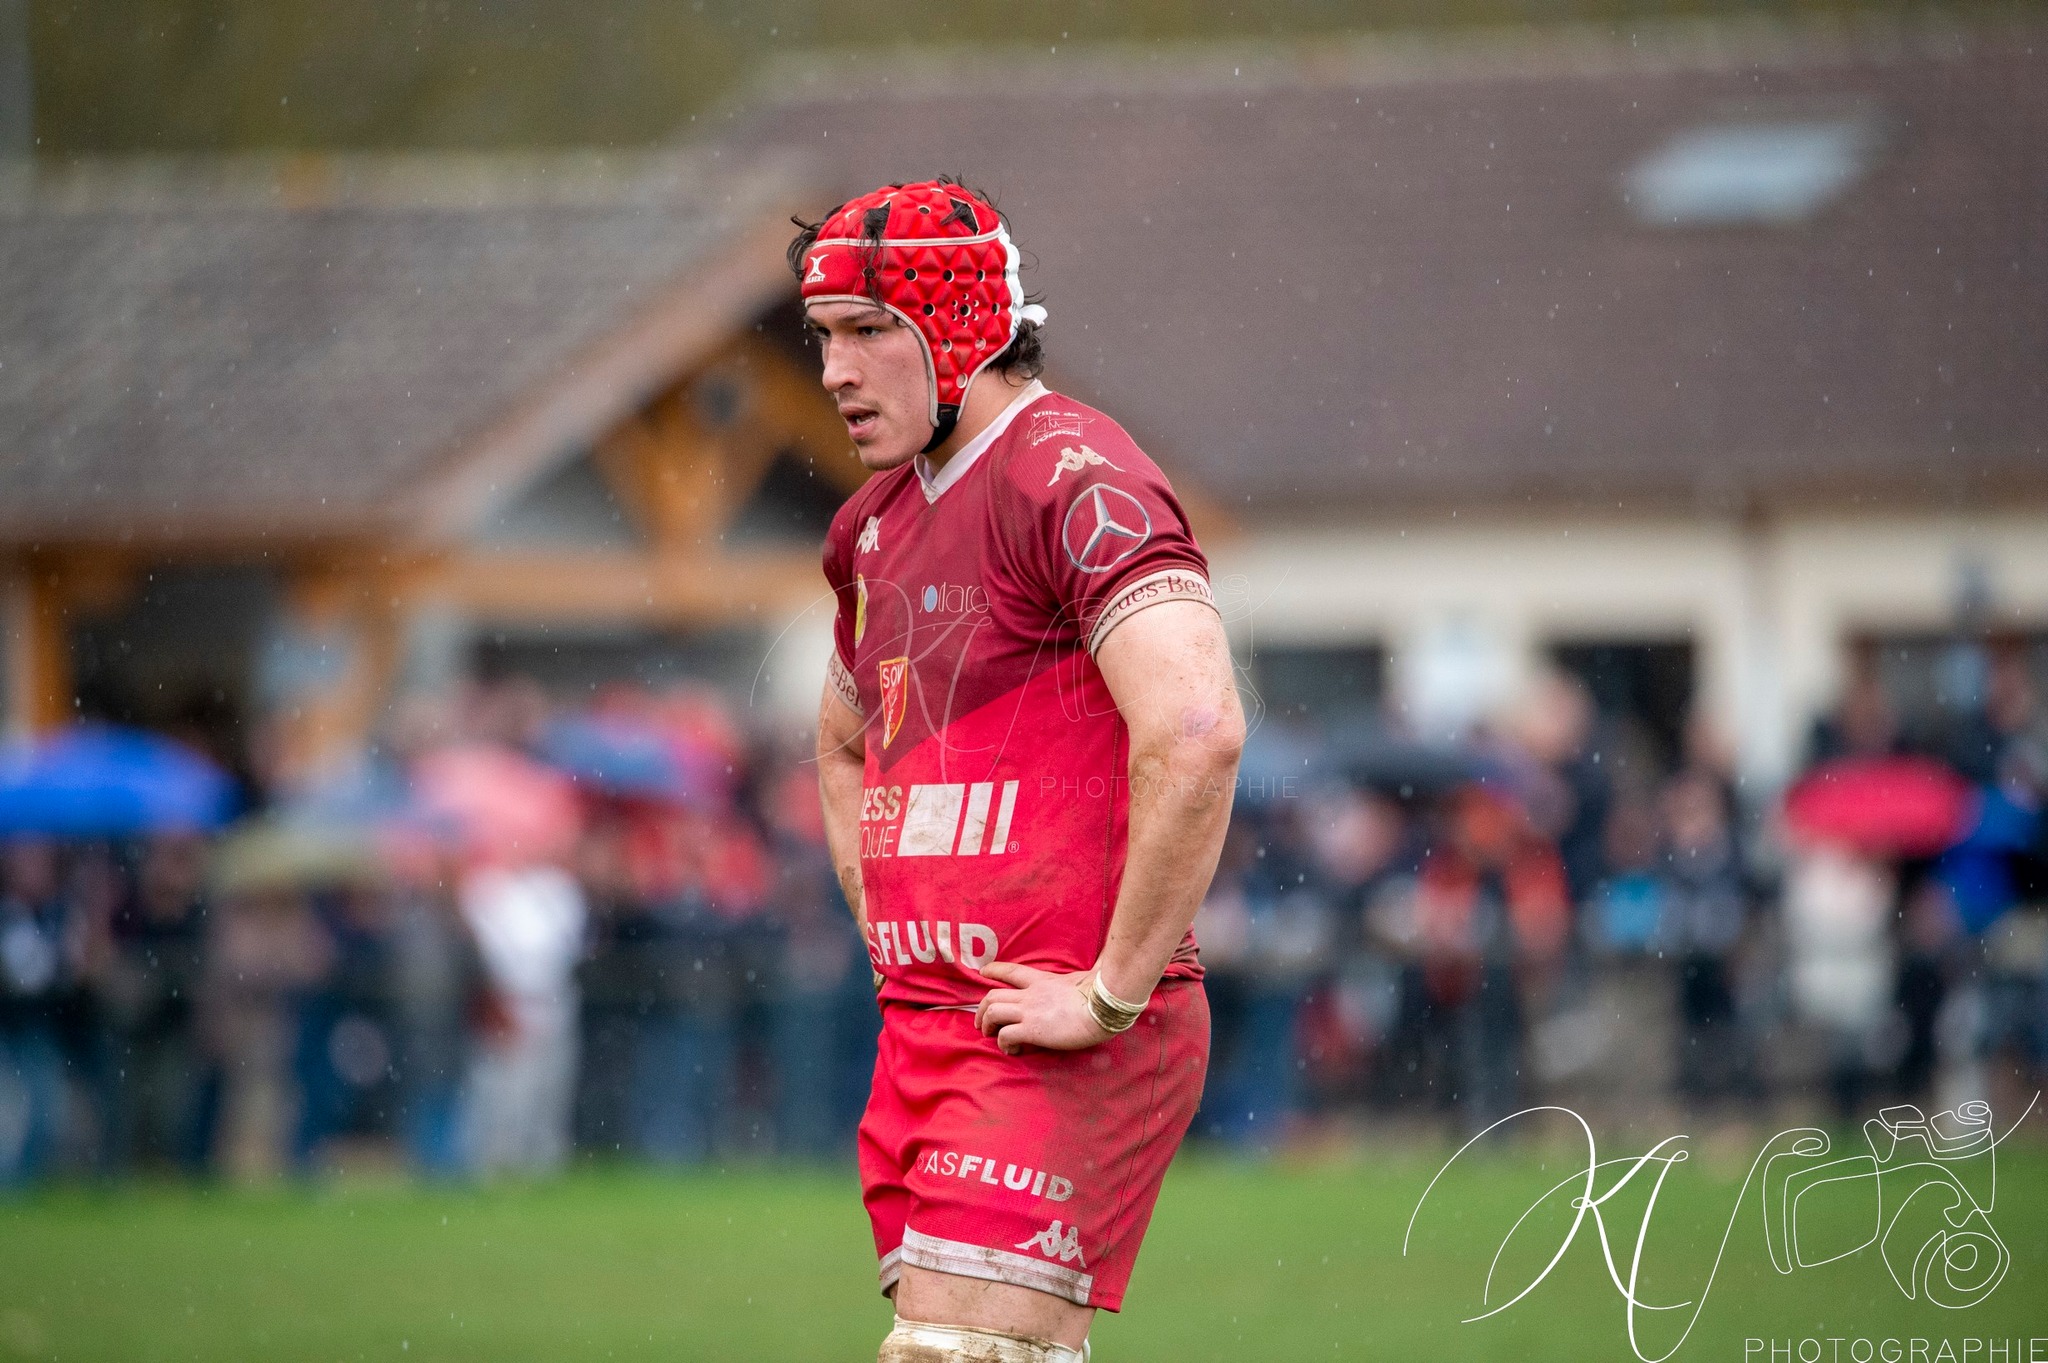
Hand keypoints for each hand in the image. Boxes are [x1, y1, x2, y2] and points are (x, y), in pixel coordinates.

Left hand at [974, 962, 1111, 1054]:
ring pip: (993, 1013)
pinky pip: (1006, 1035)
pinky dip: (1003, 1044)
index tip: (983, 972)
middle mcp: (1031, 995)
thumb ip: (1090, 968)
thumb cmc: (1101, 991)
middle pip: (993, 996)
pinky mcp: (1032, 1030)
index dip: (994, 970)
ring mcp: (1029, 1011)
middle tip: (981, 1022)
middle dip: (982, 1009)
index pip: (1012, 972)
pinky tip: (1011, 1050)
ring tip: (990, 1036)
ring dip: (986, 1025)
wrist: (1102, 1006)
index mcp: (1043, 981)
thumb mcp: (1088, 975)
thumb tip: (1105, 958)